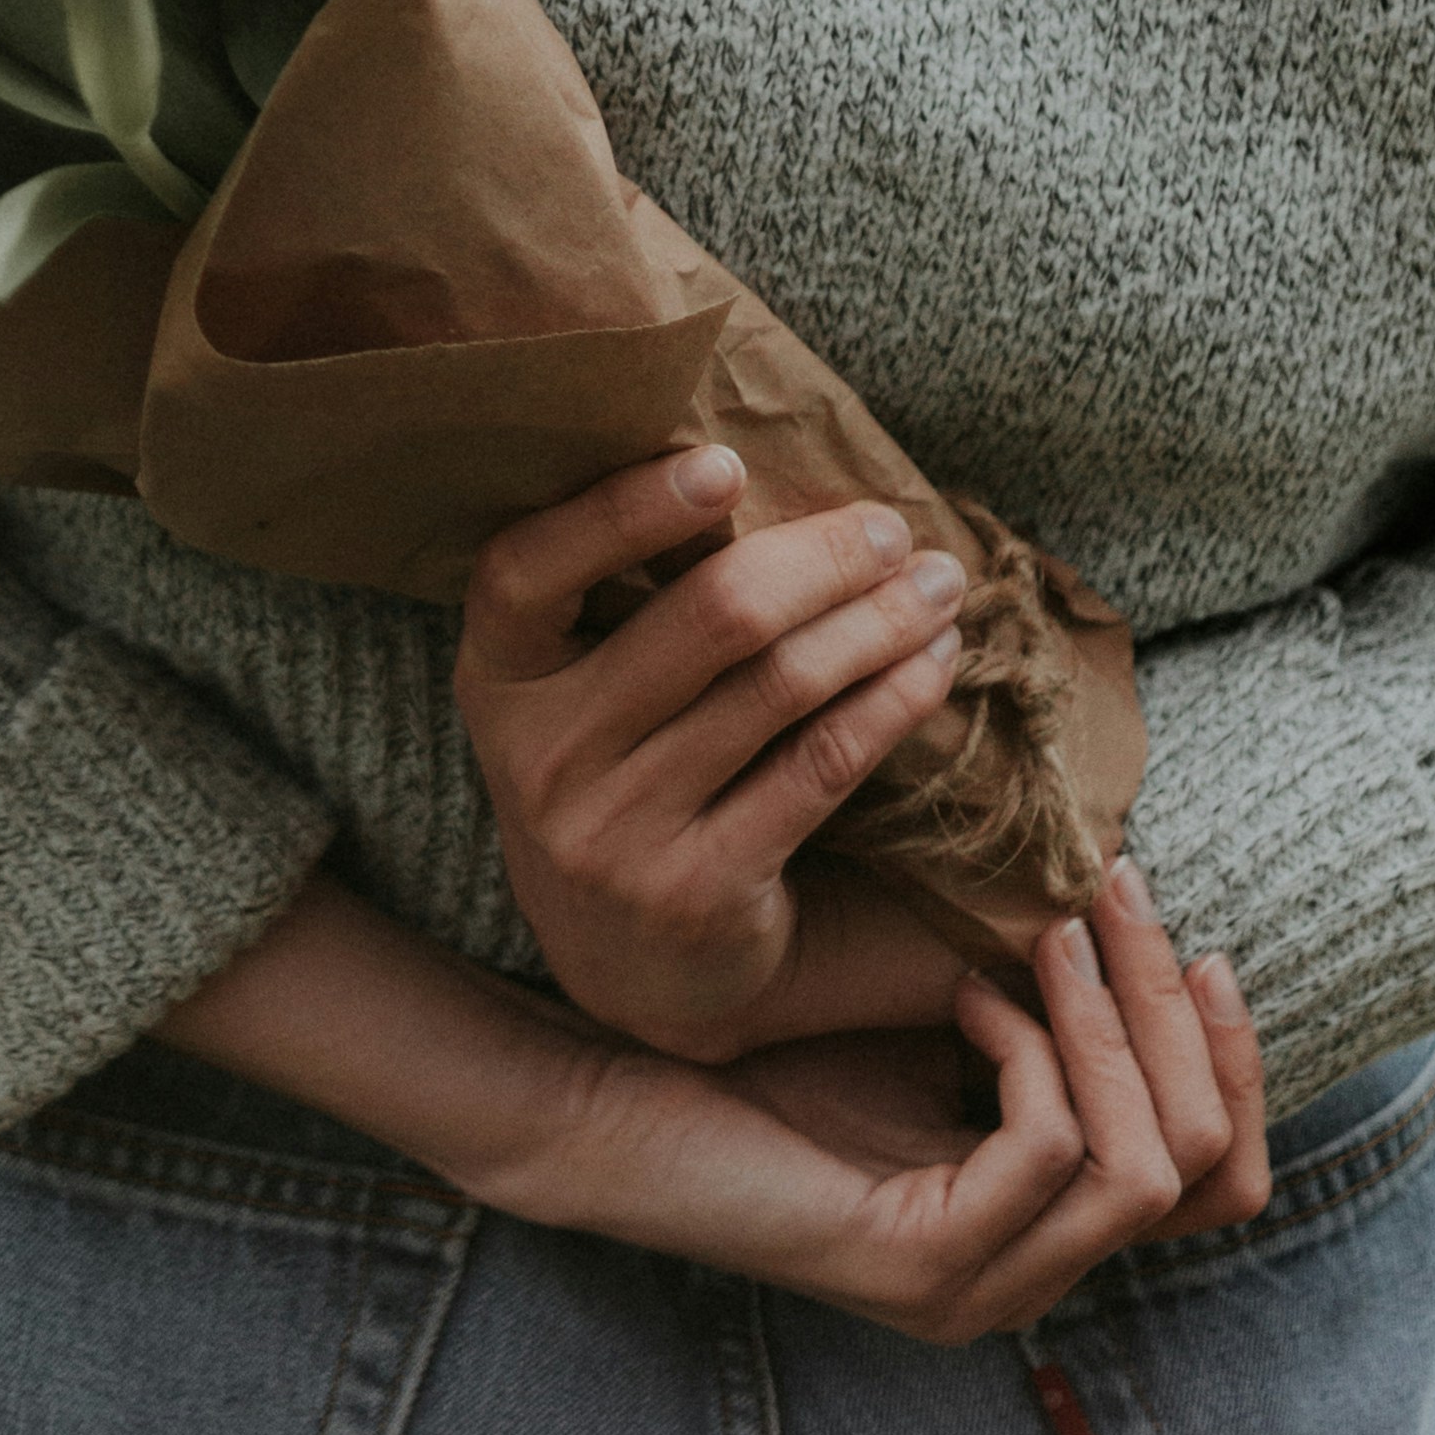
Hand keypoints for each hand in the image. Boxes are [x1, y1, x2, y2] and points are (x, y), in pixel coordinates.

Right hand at [455, 443, 978, 1056]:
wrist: (623, 970)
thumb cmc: (618, 775)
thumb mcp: (579, 690)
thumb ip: (626, 598)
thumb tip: (739, 473)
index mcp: (499, 678)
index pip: (529, 570)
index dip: (622, 510)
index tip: (725, 464)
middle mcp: (543, 757)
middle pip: (707, 620)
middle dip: (819, 558)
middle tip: (889, 529)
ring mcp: (615, 834)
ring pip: (780, 687)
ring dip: (878, 622)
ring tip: (935, 587)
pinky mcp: (697, 892)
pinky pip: (819, 766)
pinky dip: (890, 702)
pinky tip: (932, 666)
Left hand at [494, 875, 1270, 1341]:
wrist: (628, 1095)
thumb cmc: (770, 1045)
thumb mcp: (942, 1022)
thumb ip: (1042, 1008)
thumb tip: (1142, 918)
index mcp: (1045, 1226)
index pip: (1222, 1178)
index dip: (1233, 1059)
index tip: (1199, 940)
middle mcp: (1032, 1276)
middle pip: (1207, 1172)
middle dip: (1183, 1019)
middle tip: (1124, 898)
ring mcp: (982, 1286)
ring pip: (1144, 1169)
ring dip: (1114, 1024)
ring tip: (1051, 932)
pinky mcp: (921, 1266)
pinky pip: (1046, 1153)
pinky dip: (1029, 1054)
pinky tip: (966, 995)